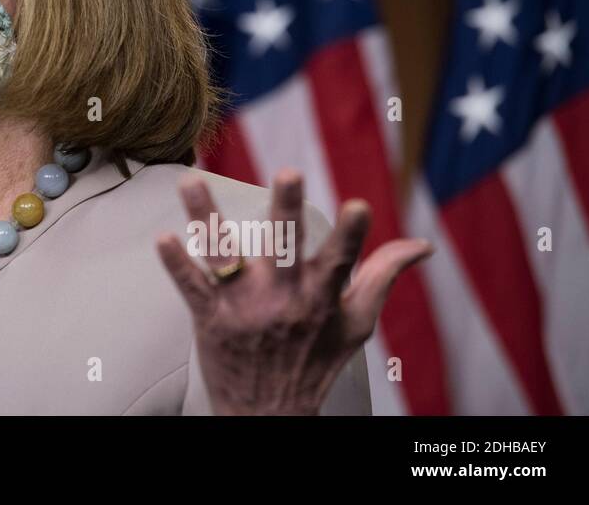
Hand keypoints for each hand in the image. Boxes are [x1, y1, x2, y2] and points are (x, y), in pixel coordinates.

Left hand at [155, 168, 432, 414]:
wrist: (271, 416)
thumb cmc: (316, 361)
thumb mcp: (357, 323)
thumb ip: (382, 276)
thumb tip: (423, 245)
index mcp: (321, 298)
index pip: (341, 261)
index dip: (352, 235)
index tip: (358, 206)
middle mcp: (283, 300)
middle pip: (285, 247)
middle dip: (287, 210)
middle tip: (288, 173)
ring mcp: (244, 308)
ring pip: (224, 256)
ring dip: (207, 218)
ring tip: (192, 182)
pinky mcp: (211, 319)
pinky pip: (192, 288)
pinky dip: (177, 264)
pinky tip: (164, 239)